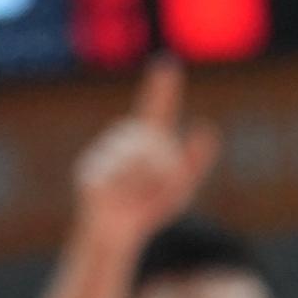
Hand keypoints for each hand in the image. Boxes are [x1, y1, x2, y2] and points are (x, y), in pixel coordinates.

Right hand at [72, 58, 218, 260]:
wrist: (116, 234)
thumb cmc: (146, 208)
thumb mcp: (179, 188)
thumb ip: (195, 160)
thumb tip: (207, 128)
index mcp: (147, 140)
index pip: (157, 109)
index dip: (163, 88)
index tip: (167, 63)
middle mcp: (124, 139)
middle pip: (155, 141)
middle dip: (168, 169)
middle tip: (161, 191)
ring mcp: (104, 152)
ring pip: (139, 157)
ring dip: (149, 182)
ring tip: (137, 197)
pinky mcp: (90, 170)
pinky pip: (119, 175)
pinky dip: (127, 190)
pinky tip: (119, 199)